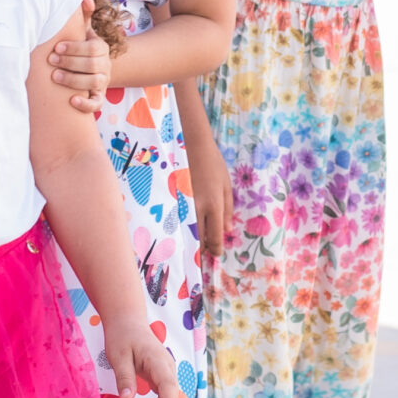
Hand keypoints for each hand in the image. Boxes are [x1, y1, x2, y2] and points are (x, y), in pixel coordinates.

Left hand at [45, 34, 110, 116]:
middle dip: (70, 63)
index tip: (56, 47)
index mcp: (101, 48)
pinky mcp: (98, 97)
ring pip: (94, 83)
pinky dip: (86, 104)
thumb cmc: (81, 48)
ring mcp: (102, 82)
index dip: (75, 48)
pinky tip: (72, 101)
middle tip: (51, 60)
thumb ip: (83, 17)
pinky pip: (97, 103)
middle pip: (92, 65)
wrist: (91, 69)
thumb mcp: (83, 32)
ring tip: (55, 77)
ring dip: (74, 80)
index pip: (92, 48)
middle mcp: (105, 65)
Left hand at [99, 321, 189, 397]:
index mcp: (157, 360)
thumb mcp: (118, 356)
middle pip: (171, 396)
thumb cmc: (122, 336)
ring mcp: (167, 373)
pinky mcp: (162, 377)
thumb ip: (124, 377)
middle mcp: (167, 367)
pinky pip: (164, 396)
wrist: (128, 323)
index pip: (168, 384)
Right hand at [186, 128, 230, 257]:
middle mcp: (197, 208)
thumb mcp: (226, 185)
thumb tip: (228, 231)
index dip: (216, 249)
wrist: (189, 143)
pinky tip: (177, 230)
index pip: (215, 237)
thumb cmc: (212, 163)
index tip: (216, 254)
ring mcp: (180, 204)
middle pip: (198, 240)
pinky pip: (173, 221)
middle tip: (202, 254)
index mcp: (214, 204)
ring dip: (188, 241)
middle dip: (201, 249)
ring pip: (183, 234)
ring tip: (190, 245)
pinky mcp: (169, 199)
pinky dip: (176, 229)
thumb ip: (228, 209)